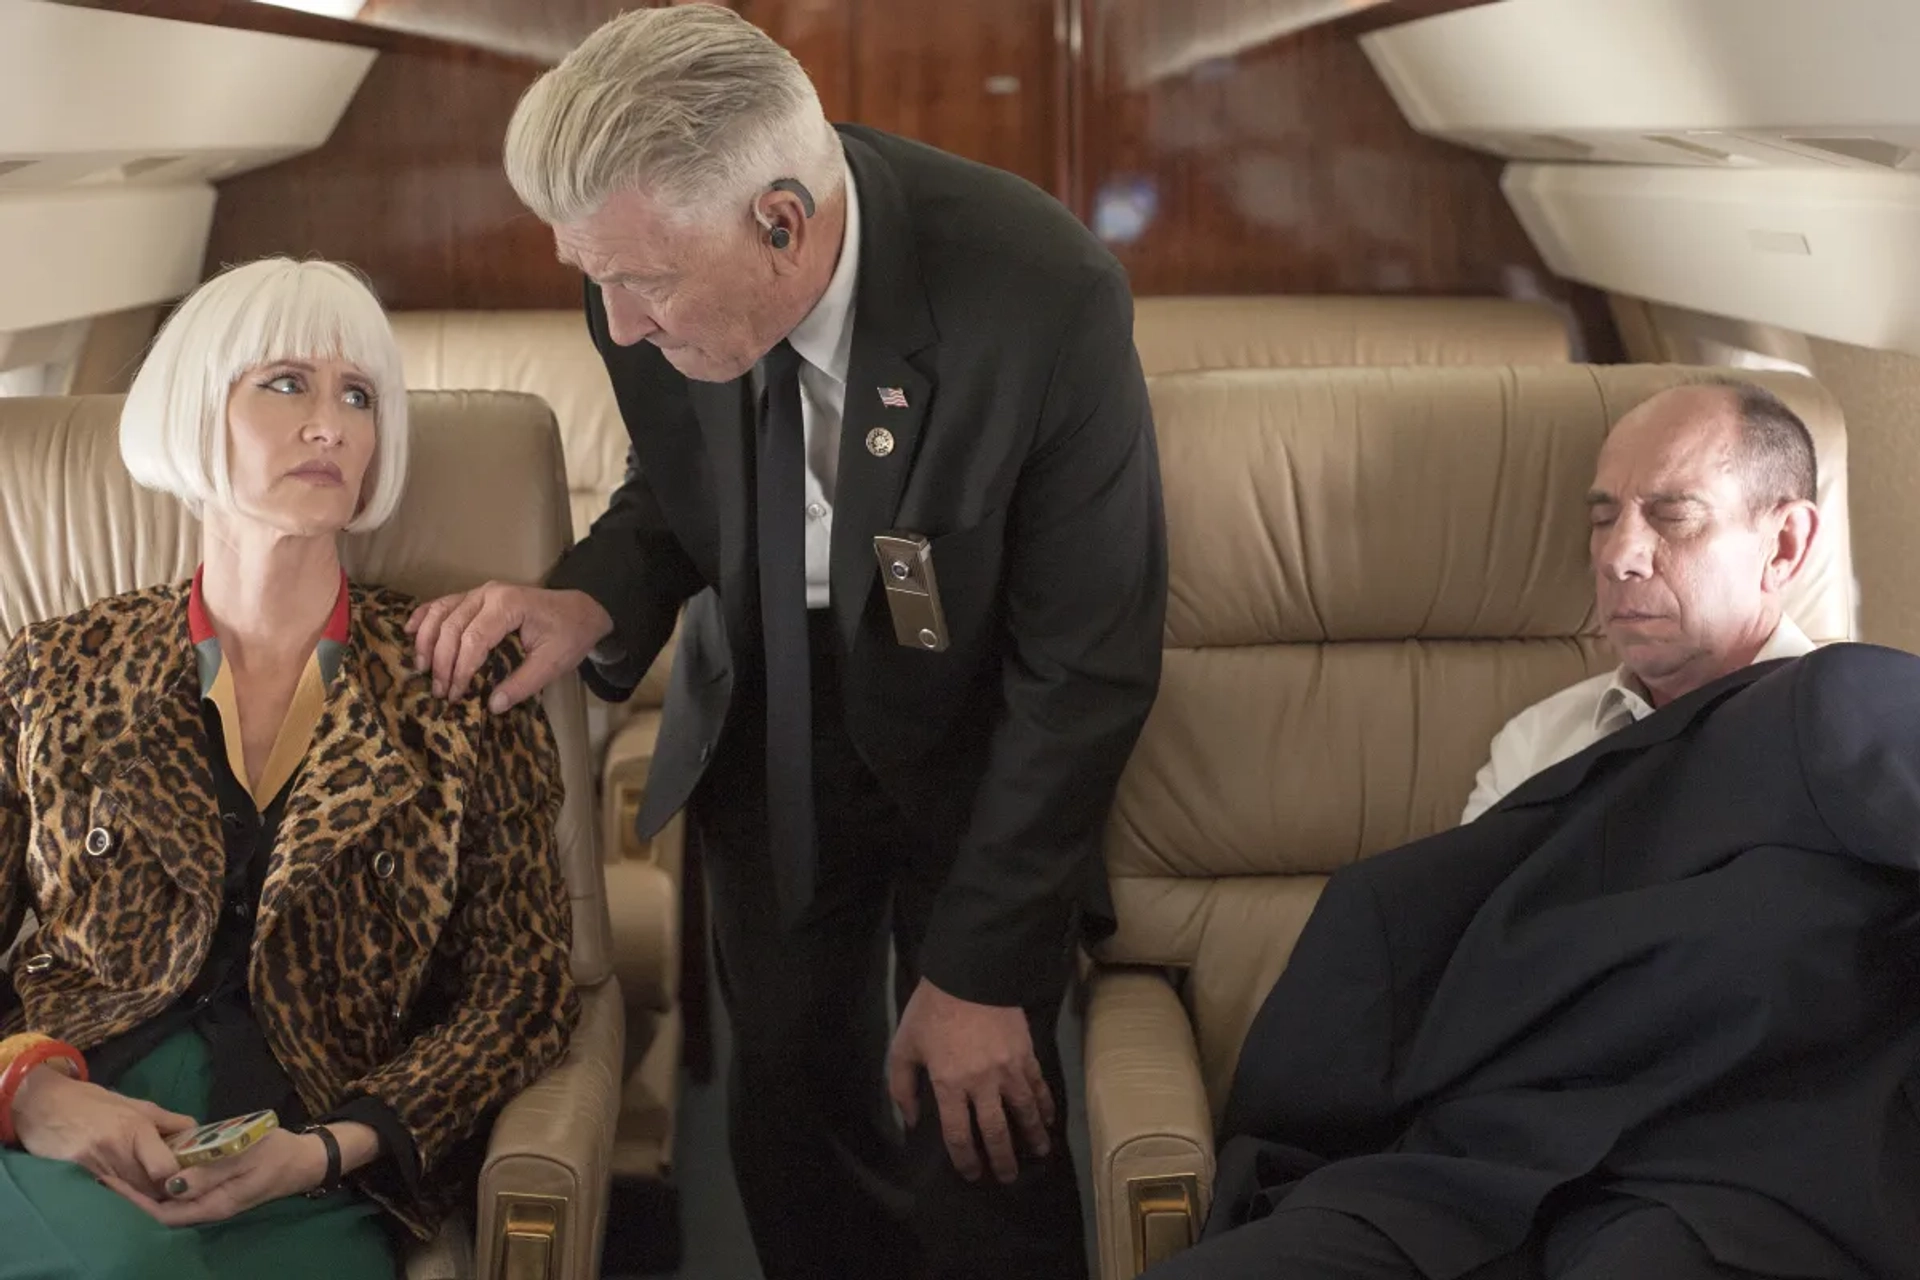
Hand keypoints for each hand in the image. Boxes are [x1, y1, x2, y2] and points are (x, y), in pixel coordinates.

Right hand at [11, 1066, 194, 1197]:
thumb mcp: (135, 1104)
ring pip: (128, 1195)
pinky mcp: (74, 1177)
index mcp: (136, 1128)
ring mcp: (93, 1166)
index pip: (165, 1168)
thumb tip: (197, 1131)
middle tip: (168, 1190)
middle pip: (148, 1188)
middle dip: (161, 1192)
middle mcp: (115, 1149)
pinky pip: (104, 1195)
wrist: (42, 1105)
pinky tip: (120, 1191)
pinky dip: (116, 1196)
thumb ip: (167, 1120)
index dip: (177, 1179)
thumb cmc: (93, 1102)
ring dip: (140, 1196)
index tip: (183, 1180)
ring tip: (146, 1190)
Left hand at [99, 1126, 333, 1225]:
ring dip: (142, 1190)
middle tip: (102, 1174)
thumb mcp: (248, 1156)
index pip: (162, 1213)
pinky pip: (179, 1192)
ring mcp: (210, 1199)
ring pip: (168, 1203)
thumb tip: (172, 1184)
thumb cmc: (278, 1154)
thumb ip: (212, 1171)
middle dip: (130, 1197)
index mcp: (214, 1204)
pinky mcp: (213, 1188)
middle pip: (159, 1211)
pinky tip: (148, 1167)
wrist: (304, 1160)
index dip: (132, 1201)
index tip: (108, 1181)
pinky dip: (159, 1183)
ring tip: (116, 1170)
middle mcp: (207, 1208)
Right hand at [406, 583, 612, 712]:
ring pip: (441, 612)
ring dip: (426, 640)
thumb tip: (492, 706)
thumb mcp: (554, 663)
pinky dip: (425, 616)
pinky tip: (410, 631)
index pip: (473, 639)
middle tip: (439, 692)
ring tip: (422, 669)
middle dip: (441, 662)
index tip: (455, 695)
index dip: (460, 669)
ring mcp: (480, 592)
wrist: (581, 609)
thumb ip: (524, 684)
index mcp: (509, 606)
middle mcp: (489, 593)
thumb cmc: (569, 635)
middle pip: (451, 627)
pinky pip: (444, 603)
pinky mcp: (476, 596)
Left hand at [886, 977, 1054, 1183]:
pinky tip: (1049, 1118)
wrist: (969, 973)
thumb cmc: (931, 1010)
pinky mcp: (1026, 1053)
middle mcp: (982, 1084)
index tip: (971, 1173)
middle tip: (1007, 1177)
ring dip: (1032, 1136)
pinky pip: (1039, 1086)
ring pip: (1024, 1112)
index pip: (958, 1134)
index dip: (965, 1160)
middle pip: (995, 1131)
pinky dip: (1045, 1105)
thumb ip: (902, 1086)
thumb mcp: (903, 1046)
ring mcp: (1008, 1069)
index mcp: (949, 1085)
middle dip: (1002, 1158)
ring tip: (1039, 1153)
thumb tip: (911, 1120)